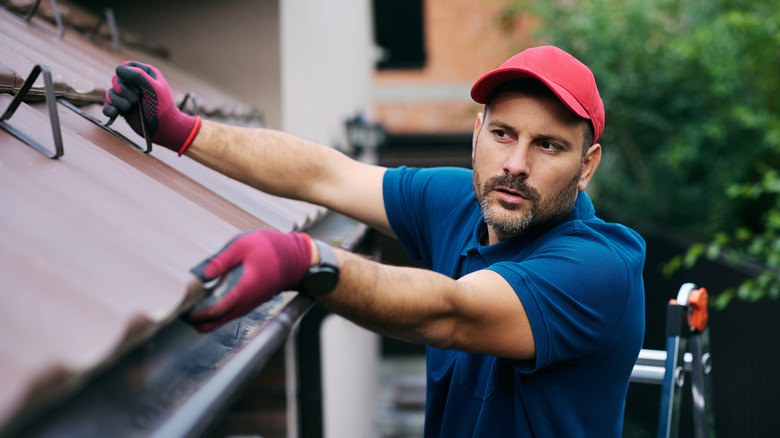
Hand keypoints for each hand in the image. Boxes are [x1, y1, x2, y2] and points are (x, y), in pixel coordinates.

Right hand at [103, 61, 200, 154]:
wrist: (164, 128)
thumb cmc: (163, 107)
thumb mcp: (153, 88)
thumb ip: (138, 76)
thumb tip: (118, 69)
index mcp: (144, 74)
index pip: (126, 66)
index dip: (126, 76)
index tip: (138, 87)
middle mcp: (134, 84)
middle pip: (116, 79)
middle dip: (123, 90)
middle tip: (136, 99)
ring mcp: (127, 97)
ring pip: (110, 92)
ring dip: (117, 100)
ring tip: (129, 107)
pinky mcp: (122, 109)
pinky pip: (108, 106)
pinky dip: (109, 109)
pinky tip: (115, 113)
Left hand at [186, 229, 312, 331]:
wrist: (297, 258)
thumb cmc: (272, 249)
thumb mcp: (244, 245)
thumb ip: (221, 260)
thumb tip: (202, 274)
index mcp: (242, 290)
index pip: (214, 311)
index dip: (196, 314)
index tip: (182, 308)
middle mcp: (245, 303)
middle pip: (214, 323)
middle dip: (195, 321)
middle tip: (181, 309)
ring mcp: (248, 305)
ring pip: (221, 320)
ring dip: (204, 316)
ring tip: (190, 302)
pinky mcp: (250, 303)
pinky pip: (229, 314)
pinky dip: (215, 312)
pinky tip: (206, 298)